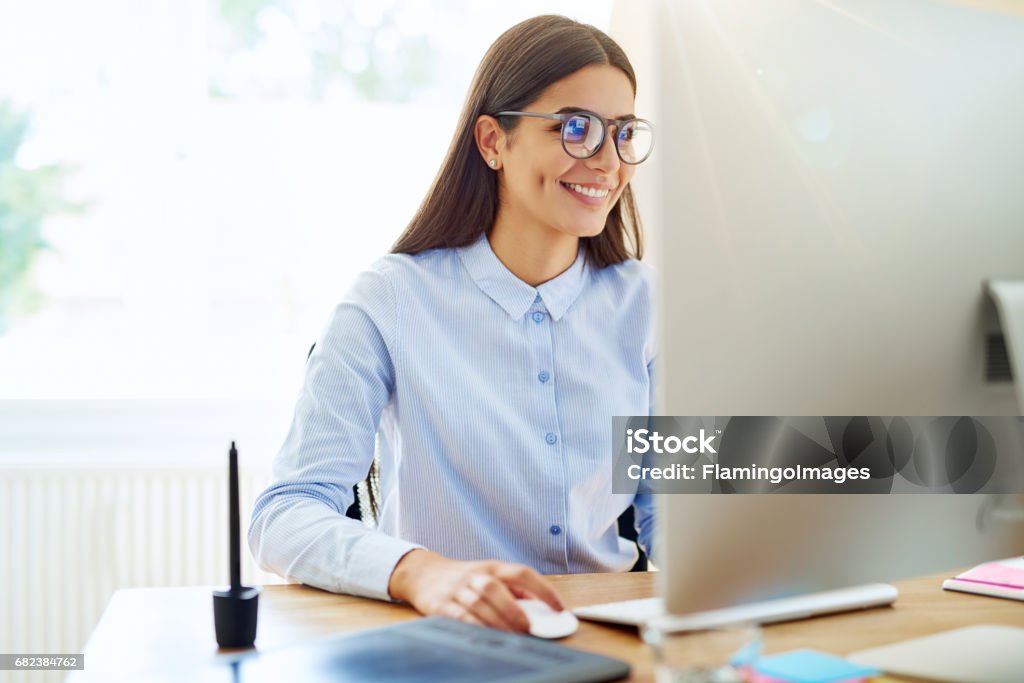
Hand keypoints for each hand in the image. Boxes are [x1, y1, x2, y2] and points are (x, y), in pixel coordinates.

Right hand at [387, 549, 564, 631]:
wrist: (423, 573)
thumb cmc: (463, 577)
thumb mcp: (489, 574)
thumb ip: (512, 588)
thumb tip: (538, 604)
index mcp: (493, 567)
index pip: (522, 573)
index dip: (542, 589)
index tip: (558, 607)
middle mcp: (476, 575)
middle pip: (495, 588)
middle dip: (513, 609)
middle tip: (529, 627)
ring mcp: (457, 589)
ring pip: (478, 603)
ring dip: (497, 621)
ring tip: (512, 636)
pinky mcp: (441, 604)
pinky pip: (459, 615)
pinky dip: (474, 625)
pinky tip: (485, 634)